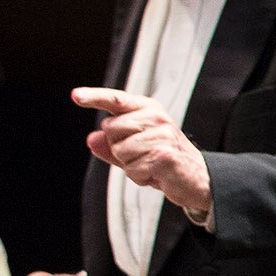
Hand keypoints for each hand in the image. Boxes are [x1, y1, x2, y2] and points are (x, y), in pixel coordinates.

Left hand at [73, 87, 211, 223]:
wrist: (200, 180)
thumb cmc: (167, 160)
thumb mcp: (135, 150)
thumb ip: (111, 144)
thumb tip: (92, 139)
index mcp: (148, 110)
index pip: (116, 99)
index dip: (94, 97)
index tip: (76, 96)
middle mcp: (156, 118)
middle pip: (110, 129)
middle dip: (118, 147)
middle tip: (143, 154)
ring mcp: (161, 135)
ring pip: (119, 150)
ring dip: (130, 165)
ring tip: (151, 165)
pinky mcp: (164, 155)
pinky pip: (132, 168)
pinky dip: (140, 177)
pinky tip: (156, 174)